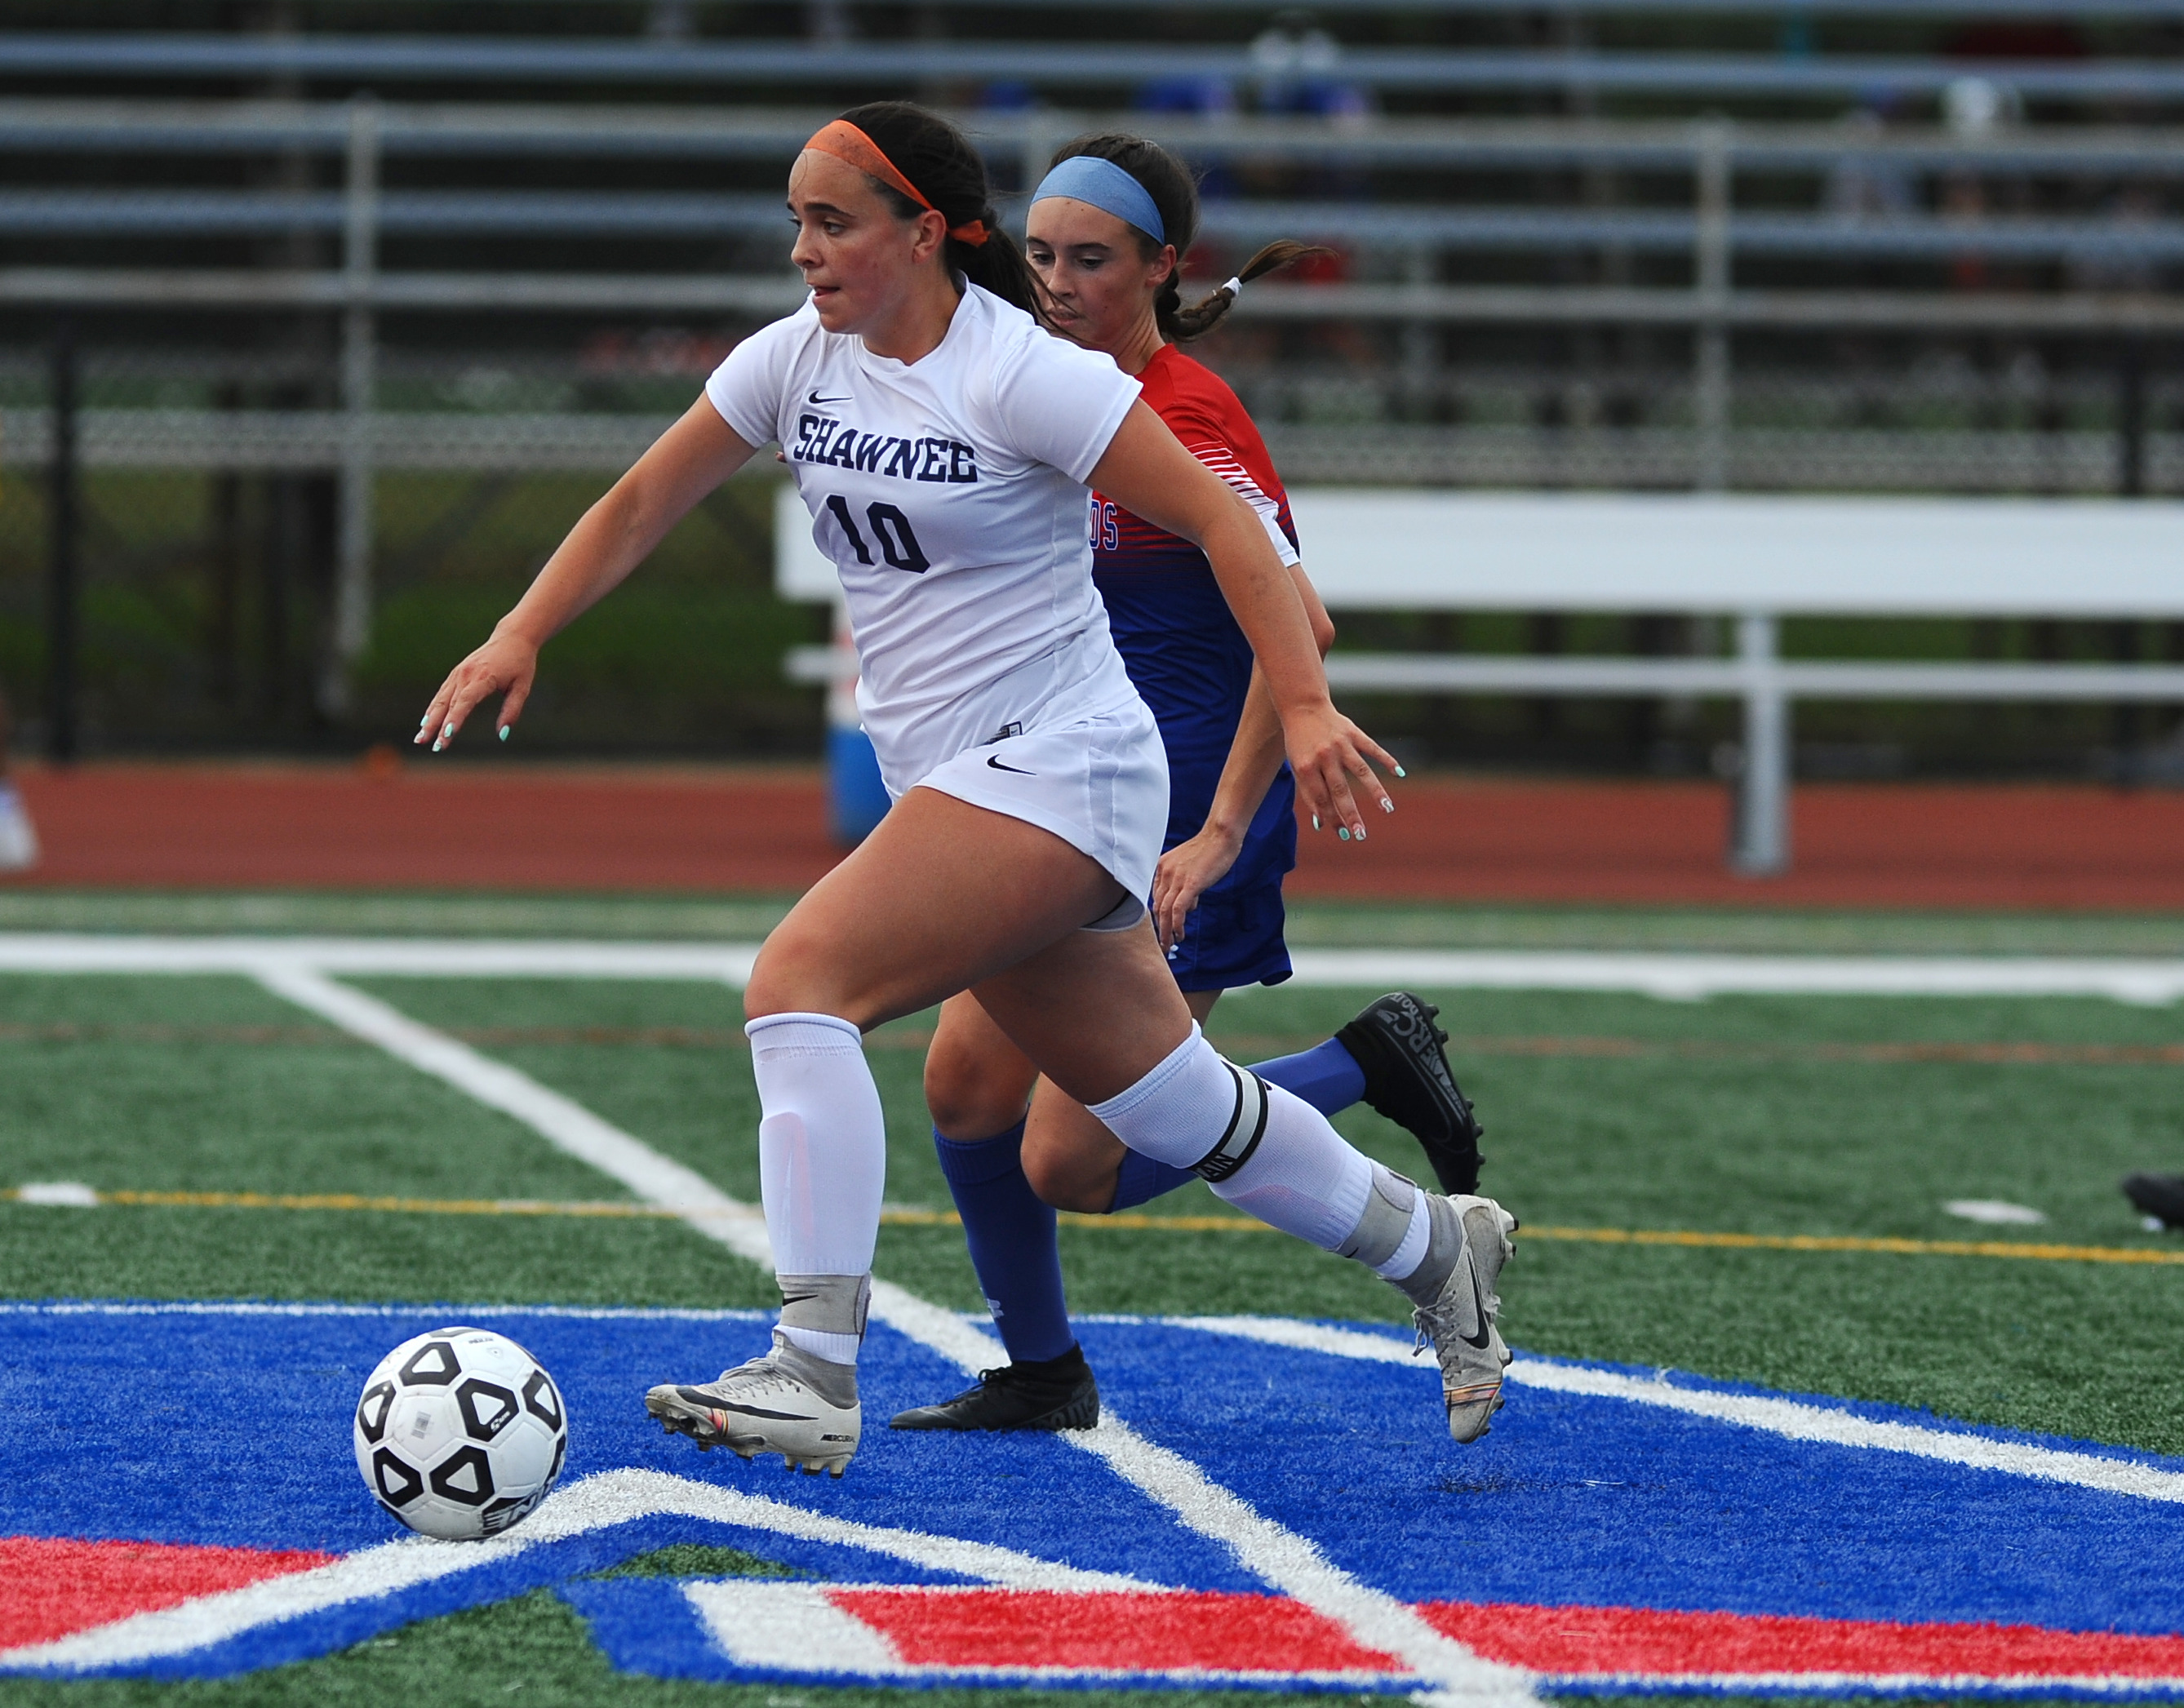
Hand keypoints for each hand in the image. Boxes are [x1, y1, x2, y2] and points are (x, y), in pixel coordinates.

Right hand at [414, 630, 538, 751]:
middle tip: (427, 744)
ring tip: (420, 738)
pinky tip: (426, 722)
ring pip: (441, 699)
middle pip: (448, 703)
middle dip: (436, 725)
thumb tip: (503, 735)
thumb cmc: (520, 664)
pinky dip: (433, 708)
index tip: (447, 734)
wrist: (513, 638)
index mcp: (484, 677)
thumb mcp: (522, 688)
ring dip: (429, 719)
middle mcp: (466, 674)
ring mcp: (459, 673)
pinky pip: (442, 693)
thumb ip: (512, 711)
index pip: (465, 701)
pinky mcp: (457, 673)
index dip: (455, 718)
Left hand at [1152, 824, 1245, 951]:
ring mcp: (1176, 878)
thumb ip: (1185, 885)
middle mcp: (1164, 872)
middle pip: (1156, 906)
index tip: (1161, 928)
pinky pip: (1178, 910)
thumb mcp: (1190, 867)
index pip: (1155, 897)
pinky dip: (1177, 925)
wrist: (1220, 836)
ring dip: (1166, 931)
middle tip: (1163, 943)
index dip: (1158, 916)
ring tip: (1170, 944)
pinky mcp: (1190, 884)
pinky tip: (1180, 934)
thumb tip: (1189, 906)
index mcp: (1161, 867)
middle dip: (1159, 928)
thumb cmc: (1209, 850)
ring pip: (1164, 911)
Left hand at [1283, 700, 1398, 840]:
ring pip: (1362, 771)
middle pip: (1340, 790)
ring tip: (1387, 808)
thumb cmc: (1299, 743)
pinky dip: (1387, 760)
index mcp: (1306, 766)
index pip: (1321, 798)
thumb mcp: (1297, 768)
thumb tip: (1321, 824)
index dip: (1332, 818)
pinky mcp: (1353, 733)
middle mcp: (1324, 756)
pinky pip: (1373, 748)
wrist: (1303, 707)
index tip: (1343, 834)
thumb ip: (1309, 794)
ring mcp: (1341, 744)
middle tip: (1361, 834)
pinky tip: (1400, 773)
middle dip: (1350, 814)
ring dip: (1376, 791)